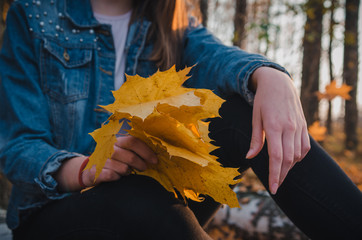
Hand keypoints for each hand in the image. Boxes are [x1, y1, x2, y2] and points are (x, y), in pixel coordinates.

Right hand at [55, 135, 156, 190]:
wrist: (90, 170)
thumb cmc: (113, 160)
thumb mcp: (123, 151)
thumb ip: (135, 149)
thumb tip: (155, 154)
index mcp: (117, 140)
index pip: (133, 141)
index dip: (146, 151)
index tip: (155, 160)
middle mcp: (108, 148)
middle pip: (131, 156)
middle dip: (141, 164)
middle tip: (143, 168)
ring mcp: (101, 160)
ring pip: (123, 168)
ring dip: (128, 172)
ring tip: (126, 171)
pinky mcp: (96, 172)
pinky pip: (113, 176)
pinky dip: (118, 178)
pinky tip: (117, 177)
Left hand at [246, 67, 310, 193]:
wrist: (278, 83)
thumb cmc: (263, 100)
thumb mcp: (255, 118)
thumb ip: (255, 139)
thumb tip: (249, 157)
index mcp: (274, 126)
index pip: (276, 157)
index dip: (274, 174)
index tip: (273, 188)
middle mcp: (289, 128)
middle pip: (288, 159)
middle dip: (281, 175)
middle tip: (275, 186)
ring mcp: (299, 127)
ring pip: (297, 155)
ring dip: (289, 168)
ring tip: (279, 174)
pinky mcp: (304, 126)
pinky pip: (304, 147)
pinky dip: (298, 157)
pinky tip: (291, 161)